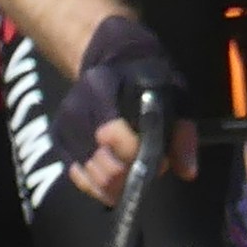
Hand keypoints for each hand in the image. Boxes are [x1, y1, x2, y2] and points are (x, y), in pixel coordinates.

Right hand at [56, 16, 197, 203]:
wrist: (110, 59)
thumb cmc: (146, 79)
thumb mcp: (173, 96)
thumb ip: (182, 133)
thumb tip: (187, 172)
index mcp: (102, 87)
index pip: (112, 135)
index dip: (138, 155)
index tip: (160, 158)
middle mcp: (76, 107)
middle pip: (102, 162)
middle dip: (130, 174)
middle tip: (146, 168)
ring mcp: (64, 125)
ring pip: (91, 175)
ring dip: (116, 185)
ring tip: (133, 174)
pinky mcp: (58, 140)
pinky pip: (77, 177)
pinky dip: (98, 187)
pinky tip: (116, 183)